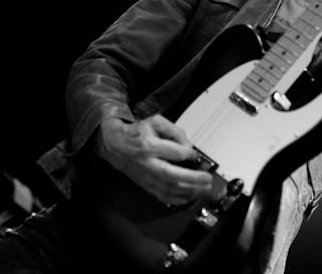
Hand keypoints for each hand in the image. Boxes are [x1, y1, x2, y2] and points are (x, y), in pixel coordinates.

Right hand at [95, 115, 212, 205]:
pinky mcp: (145, 184)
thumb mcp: (155, 122)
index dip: (189, 154)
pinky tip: (189, 197)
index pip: (174, 152)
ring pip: (168, 188)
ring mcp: (146, 176)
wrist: (115, 144)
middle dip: (192, 178)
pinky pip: (161, 195)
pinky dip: (177, 199)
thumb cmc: (137, 133)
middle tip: (207, 178)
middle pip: (171, 175)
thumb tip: (188, 145)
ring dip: (188, 191)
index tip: (197, 155)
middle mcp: (147, 163)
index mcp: (149, 145)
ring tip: (203, 189)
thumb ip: (174, 131)